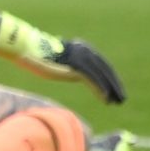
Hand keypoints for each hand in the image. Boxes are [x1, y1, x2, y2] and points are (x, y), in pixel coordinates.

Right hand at [0, 12, 126, 103]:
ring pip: (101, 75)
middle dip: (115, 84)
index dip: (110, 78)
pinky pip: (92, 79)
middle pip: (105, 69)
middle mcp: (84, 50)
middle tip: (122, 99)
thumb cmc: (37, 55)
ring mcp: (80, 56)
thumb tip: (70, 72)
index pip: (101, 64)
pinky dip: (100, 89)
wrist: (27, 49)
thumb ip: (67, 66)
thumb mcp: (57, 61)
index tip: (116, 91)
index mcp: (82, 48)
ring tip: (117, 102)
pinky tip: (106, 99)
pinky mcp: (75, 65)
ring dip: (111, 89)